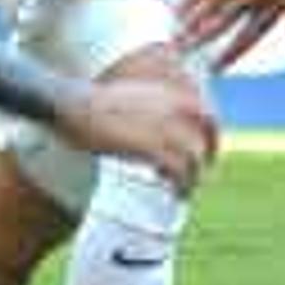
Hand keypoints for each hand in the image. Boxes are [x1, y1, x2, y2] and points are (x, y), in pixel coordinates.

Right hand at [59, 72, 218, 193]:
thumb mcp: (128, 95)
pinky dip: (180, 184)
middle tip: (199, 176)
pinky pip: (178, 170)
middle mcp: (173, 107)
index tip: (206, 151)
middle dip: (207, 157)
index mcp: (169, 92)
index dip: (211, 135)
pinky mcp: (153, 147)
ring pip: (195, 157)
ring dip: (193, 177)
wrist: (73, 104)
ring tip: (182, 192)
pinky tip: (173, 193)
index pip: (207, 113)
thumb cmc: (91, 102)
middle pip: (207, 136)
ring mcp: (165, 127)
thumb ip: (148, 107)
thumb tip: (152, 127)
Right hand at [179, 0, 284, 68]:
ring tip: (177, 35)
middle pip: (227, 19)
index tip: (214, 70)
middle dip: (204, 37)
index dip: (232, 53)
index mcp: (279, 1)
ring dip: (195, 19)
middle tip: (183, 53)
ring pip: (216, 0)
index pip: (251, 34)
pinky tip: (180, 6)